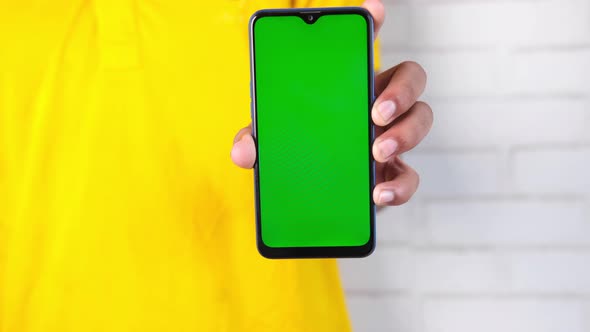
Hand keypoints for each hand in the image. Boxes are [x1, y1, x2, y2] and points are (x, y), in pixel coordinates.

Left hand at [231, 0, 432, 206]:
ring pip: (421, 119)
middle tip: (376, 113)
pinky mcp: (391, 174)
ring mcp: (389, 138)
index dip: (372, 24)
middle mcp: (375, 105)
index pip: (363, 46)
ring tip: (377, 151)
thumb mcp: (271, 142)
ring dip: (405, 133)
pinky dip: (400, 186)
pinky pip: (410, 176)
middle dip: (401, 90)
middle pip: (410, 77)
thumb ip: (255, 140)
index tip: (373, 10)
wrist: (309, 197)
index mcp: (347, 86)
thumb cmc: (296, 154)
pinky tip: (379, 193)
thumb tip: (244, 151)